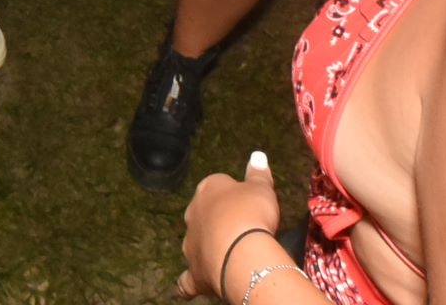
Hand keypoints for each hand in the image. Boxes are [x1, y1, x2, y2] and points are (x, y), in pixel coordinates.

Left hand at [177, 152, 283, 299]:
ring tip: (225, 254)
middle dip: (216, 220)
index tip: (247, 205)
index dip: (233, 196)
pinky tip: (184, 289)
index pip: (217, 186)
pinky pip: (187, 280)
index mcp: (208, 189)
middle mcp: (193, 214)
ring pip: (195, 243)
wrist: (242, 249)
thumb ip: (258, 173)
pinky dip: (186, 284)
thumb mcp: (261, 188)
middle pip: (203, 214)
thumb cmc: (252, 212)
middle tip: (238, 229)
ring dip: (206, 247)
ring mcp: (191, 244)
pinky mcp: (194, 271)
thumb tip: (257, 155)